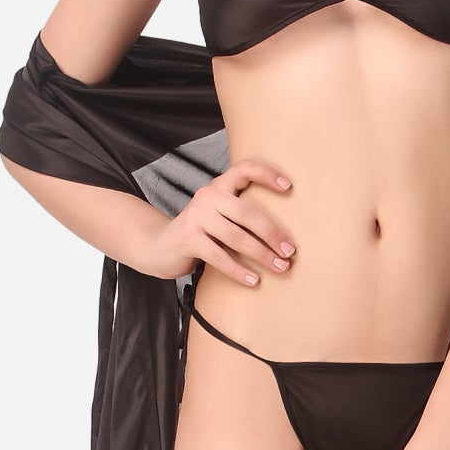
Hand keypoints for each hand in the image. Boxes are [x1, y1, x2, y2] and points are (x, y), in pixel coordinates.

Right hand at [145, 159, 297, 283]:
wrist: (159, 246)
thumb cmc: (200, 233)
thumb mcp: (219, 216)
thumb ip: (240, 215)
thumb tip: (283, 235)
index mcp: (219, 186)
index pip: (244, 169)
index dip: (267, 174)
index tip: (289, 188)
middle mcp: (208, 196)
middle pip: (248, 212)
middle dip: (272, 233)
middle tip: (290, 251)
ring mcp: (196, 216)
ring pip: (237, 237)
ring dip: (262, 254)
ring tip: (280, 267)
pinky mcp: (188, 238)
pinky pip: (220, 256)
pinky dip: (238, 270)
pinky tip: (253, 280)